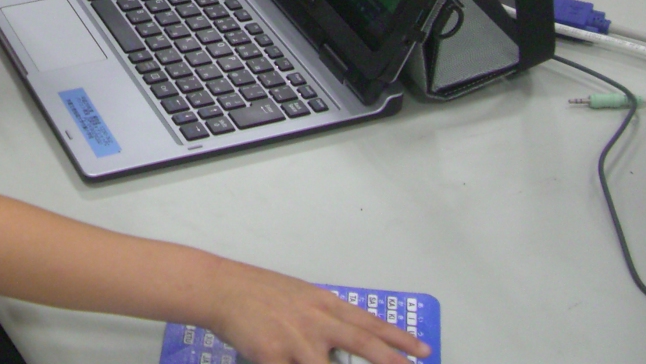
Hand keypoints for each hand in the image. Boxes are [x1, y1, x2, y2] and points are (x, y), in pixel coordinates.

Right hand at [214, 264, 428, 363]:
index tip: (423, 351)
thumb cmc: (259, 292)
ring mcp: (296, 339)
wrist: (222, 288)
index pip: (369, 323)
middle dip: (392, 360)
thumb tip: (345, 338)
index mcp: (324, 304)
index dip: (398, 338)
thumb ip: (323, 317)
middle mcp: (316, 320)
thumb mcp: (299, 296)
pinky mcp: (273, 355)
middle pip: (363, 344)